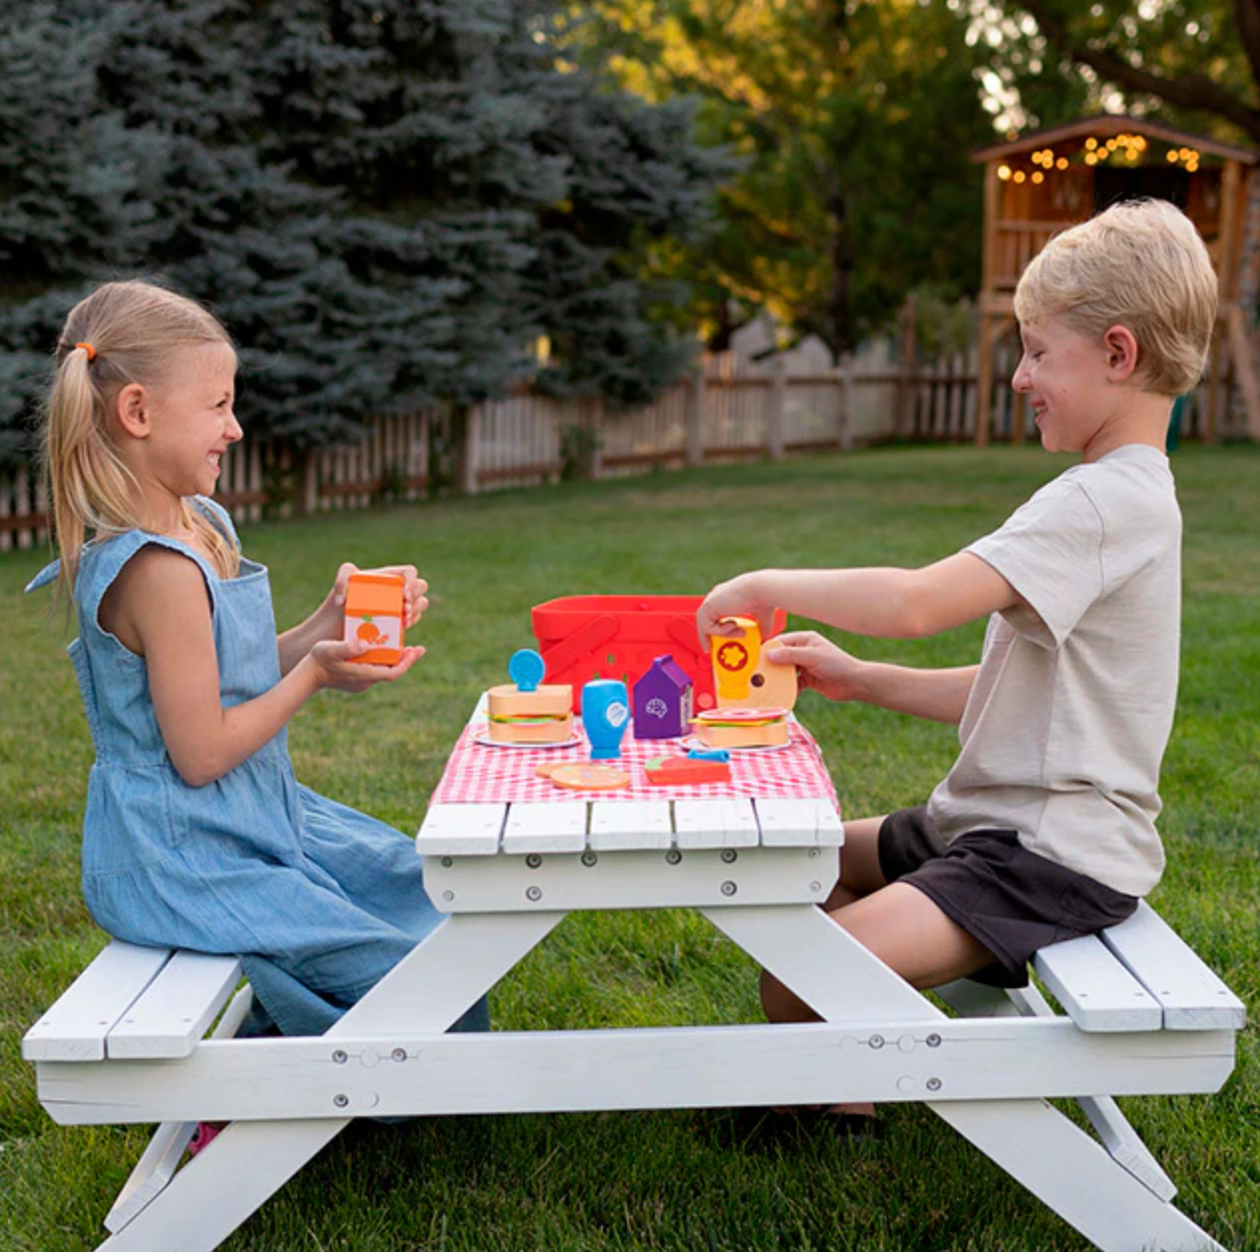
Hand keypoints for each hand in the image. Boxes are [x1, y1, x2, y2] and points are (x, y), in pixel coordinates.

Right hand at [306, 637, 425, 692]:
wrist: (306, 676)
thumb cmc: (318, 660)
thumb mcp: (330, 650)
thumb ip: (347, 647)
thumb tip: (364, 644)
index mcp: (364, 674)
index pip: (393, 672)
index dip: (407, 663)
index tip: (417, 651)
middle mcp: (366, 681)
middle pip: (392, 672)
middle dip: (406, 660)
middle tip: (418, 648)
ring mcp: (362, 682)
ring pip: (384, 671)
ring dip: (396, 660)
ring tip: (407, 647)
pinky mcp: (357, 680)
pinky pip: (376, 670)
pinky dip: (384, 661)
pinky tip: (386, 650)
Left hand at [324, 563, 429, 635]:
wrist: (335, 627)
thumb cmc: (337, 604)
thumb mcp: (339, 585)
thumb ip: (343, 577)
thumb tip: (348, 595)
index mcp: (388, 577)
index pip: (410, 572)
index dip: (412, 581)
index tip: (403, 594)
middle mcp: (397, 589)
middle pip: (421, 586)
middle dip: (416, 599)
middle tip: (403, 610)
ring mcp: (399, 605)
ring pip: (421, 603)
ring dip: (416, 611)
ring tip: (403, 621)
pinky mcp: (399, 620)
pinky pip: (414, 618)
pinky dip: (411, 622)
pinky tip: (401, 627)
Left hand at [696, 573, 775, 648]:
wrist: (761, 590)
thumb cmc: (764, 598)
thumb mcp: (762, 616)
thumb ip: (761, 626)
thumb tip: (765, 635)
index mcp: (726, 597)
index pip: (714, 616)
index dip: (716, 630)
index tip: (721, 641)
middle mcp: (716, 597)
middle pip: (705, 621)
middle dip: (709, 636)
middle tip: (714, 648)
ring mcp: (711, 600)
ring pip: (705, 625)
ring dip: (721, 635)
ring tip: (739, 633)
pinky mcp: (708, 605)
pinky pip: (707, 626)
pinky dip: (720, 631)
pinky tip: (733, 625)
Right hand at [761, 630, 867, 702]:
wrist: (855, 684)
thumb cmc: (838, 664)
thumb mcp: (813, 657)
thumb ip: (791, 655)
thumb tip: (769, 654)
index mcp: (805, 640)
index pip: (781, 642)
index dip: (768, 650)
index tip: (755, 659)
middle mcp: (803, 651)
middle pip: (780, 657)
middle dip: (770, 666)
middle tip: (757, 674)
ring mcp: (805, 665)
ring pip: (785, 671)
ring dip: (778, 679)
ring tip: (766, 685)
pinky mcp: (807, 679)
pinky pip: (792, 683)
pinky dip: (787, 689)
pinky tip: (782, 694)